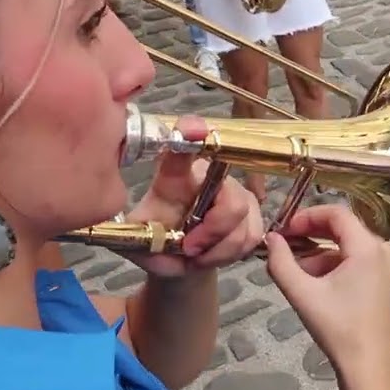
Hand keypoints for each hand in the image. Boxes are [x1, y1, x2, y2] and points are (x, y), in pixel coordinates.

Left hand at [123, 116, 263, 277]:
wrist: (178, 260)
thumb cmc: (155, 243)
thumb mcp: (136, 240)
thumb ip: (138, 238)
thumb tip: (146, 241)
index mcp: (175, 176)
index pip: (183, 149)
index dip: (191, 134)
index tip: (194, 130)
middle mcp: (210, 176)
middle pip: (232, 198)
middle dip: (213, 230)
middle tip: (189, 248)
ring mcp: (237, 194)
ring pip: (241, 224)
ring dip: (217, 249)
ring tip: (195, 255)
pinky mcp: (253, 215)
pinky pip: (250, 237)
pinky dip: (228, 254)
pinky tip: (211, 254)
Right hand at [263, 205, 389, 371]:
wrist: (367, 365)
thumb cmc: (337, 328)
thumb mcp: (302, 293)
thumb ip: (281, 262)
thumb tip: (270, 239)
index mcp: (367, 247)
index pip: (336, 212)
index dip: (307, 216)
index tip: (284, 230)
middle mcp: (381, 249)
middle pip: (342, 227)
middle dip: (310, 233)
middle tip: (284, 245)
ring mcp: (384, 265)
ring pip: (345, 245)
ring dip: (318, 252)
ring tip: (294, 272)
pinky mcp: (381, 279)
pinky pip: (353, 259)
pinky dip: (331, 265)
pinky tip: (312, 284)